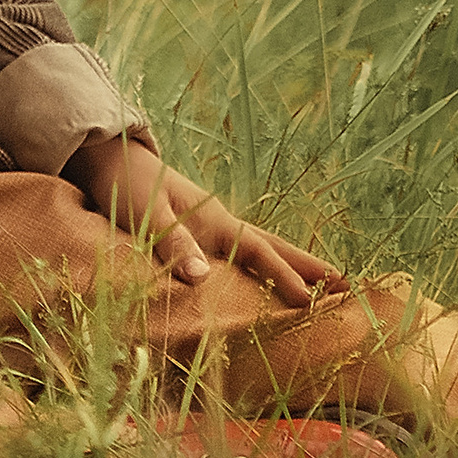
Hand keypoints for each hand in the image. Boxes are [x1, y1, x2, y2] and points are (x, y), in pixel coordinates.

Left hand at [71, 133, 339, 305]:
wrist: (108, 157)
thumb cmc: (125, 185)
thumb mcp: (146, 213)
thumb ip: (173, 242)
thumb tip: (201, 278)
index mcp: (214, 219)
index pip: (258, 251)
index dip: (282, 276)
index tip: (309, 301)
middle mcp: (221, 222)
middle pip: (274, 247)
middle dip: (309, 267)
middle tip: (349, 286)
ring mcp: (213, 225)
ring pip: (263, 248)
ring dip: (293, 265)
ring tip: (326, 284)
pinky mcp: (200, 230)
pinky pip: (244, 251)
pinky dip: (265, 264)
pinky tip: (270, 276)